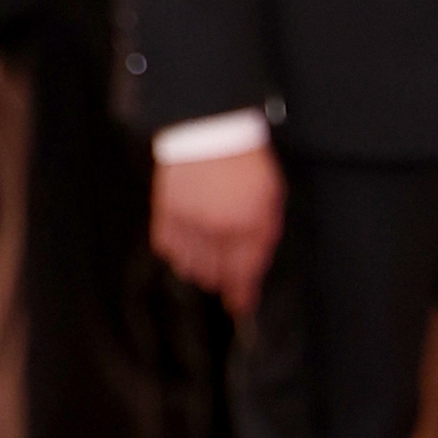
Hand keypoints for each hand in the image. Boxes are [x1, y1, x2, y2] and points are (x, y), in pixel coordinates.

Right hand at [151, 144, 285, 318]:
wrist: (211, 130)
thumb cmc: (246, 163)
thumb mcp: (271, 198)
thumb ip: (263, 236)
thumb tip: (252, 272)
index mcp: (251, 225)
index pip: (245, 273)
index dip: (242, 295)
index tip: (239, 307)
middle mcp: (220, 229)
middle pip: (216, 274)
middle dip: (221, 278)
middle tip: (223, 271)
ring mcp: (191, 221)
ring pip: (190, 267)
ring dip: (199, 265)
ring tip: (205, 249)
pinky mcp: (166, 212)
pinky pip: (168, 249)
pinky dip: (177, 250)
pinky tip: (186, 238)